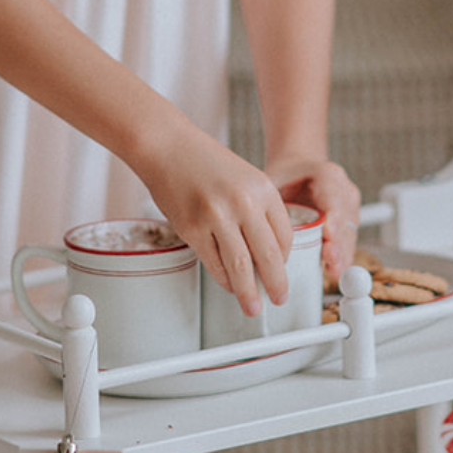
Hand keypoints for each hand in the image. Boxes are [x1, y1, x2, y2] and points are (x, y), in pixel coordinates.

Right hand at [139, 123, 292, 316]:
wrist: (167, 145)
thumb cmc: (205, 161)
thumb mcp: (245, 177)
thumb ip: (258, 209)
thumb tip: (266, 251)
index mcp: (264, 189)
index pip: (285, 236)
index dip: (285, 260)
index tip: (282, 270)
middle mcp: (244, 203)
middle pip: (269, 256)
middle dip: (277, 283)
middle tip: (280, 299)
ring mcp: (217, 216)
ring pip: (241, 267)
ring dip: (249, 292)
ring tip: (253, 307)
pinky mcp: (192, 228)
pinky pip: (214, 263)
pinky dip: (223, 279)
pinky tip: (228, 285)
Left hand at [265, 156, 360, 284]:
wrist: (298, 170)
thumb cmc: (286, 175)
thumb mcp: (275, 180)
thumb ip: (270, 201)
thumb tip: (255, 229)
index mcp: (328, 175)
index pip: (333, 198)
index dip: (332, 219)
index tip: (328, 235)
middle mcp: (344, 191)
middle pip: (345, 221)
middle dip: (338, 243)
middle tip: (329, 259)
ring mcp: (350, 209)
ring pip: (349, 235)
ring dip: (341, 254)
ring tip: (332, 270)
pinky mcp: (349, 224)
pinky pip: (347, 244)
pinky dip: (341, 258)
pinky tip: (333, 270)